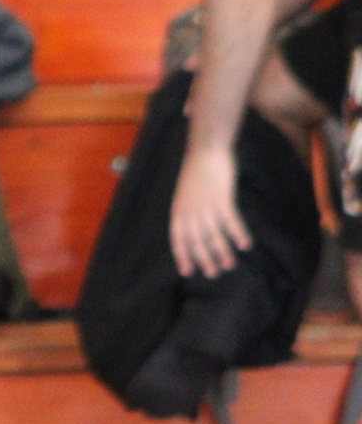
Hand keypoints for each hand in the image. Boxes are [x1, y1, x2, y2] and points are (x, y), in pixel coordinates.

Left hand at [169, 146, 250, 277]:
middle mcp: (189, 211)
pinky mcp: (221, 198)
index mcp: (178, 210)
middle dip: (204, 259)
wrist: (206, 149)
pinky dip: (238, 234)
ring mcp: (205, 205)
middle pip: (196, 241)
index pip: (178, 239)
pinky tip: (245, 245)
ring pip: (213, 235)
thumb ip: (189, 211)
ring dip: (222, 252)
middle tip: (214, 273)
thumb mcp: (186, 194)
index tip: (187, 272)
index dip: (182, 255)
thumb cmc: (198, 172)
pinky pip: (230, 221)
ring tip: (230, 265)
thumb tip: (197, 229)